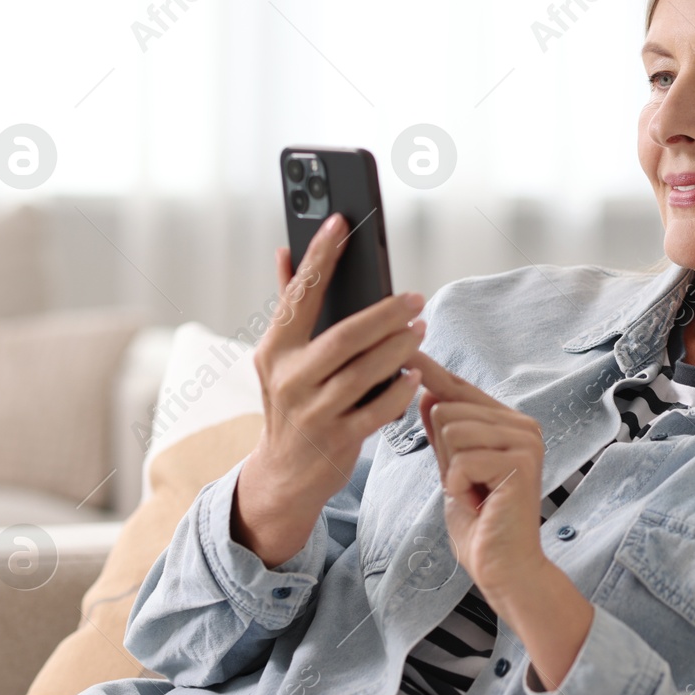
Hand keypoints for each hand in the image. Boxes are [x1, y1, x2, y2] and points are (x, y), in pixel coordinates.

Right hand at [233, 213, 426, 567]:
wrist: (284, 474)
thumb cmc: (292, 402)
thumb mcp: (280, 356)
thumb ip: (289, 305)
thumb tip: (285, 251)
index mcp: (274, 349)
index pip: (298, 294)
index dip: (319, 256)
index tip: (340, 221)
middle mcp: (289, 378)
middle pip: (343, 336)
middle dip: (383, 313)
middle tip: (415, 298)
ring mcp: (312, 411)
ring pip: (363, 372)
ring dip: (397, 349)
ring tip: (420, 329)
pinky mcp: (336, 440)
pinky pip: (376, 411)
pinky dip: (398, 392)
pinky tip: (414, 376)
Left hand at [414, 352, 546, 596]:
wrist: (504, 566)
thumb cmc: (480, 522)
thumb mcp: (453, 470)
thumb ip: (444, 433)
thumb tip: (427, 393)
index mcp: (508, 423)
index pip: (459, 388)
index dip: (429, 371)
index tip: (403, 346)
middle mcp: (522, 425)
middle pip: (449, 407)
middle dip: (444, 450)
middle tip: (468, 484)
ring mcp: (525, 441)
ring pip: (453, 427)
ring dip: (451, 468)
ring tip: (475, 491)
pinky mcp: (521, 462)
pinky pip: (462, 457)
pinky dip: (459, 484)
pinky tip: (478, 501)